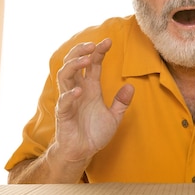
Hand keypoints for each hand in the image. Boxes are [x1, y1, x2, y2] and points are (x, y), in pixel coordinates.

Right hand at [53, 39, 134, 163]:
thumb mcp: (114, 117)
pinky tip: (79, 90)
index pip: (92, 64)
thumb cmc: (94, 133)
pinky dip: (70, 94)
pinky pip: (64, 101)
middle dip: (81, 51)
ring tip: (87, 58)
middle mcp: (78, 89)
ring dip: (74, 64)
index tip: (108, 41)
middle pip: (73, 63)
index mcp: (90, 87)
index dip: (99, 51)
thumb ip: (121, 102)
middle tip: (93, 45)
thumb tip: (131, 86)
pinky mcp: (63, 114)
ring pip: (64, 75)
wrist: (82, 153)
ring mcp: (69, 100)